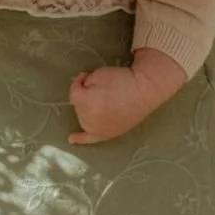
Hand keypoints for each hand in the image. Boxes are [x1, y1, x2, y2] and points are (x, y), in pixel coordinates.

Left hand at [69, 48, 185, 143]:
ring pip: (83, 118)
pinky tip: (71, 140)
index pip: (73, 93)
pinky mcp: (108, 134)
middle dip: (86, 95)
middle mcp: (90, 119)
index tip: (89, 76)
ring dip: (87, 109)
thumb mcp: (97, 75)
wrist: (144, 91)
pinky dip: (80, 140)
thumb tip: (80, 91)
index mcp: (86, 103)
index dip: (80, 81)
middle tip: (103, 89)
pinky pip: (90, 139)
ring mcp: (99, 129)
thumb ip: (81, 84)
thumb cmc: (121, 80)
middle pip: (78, 106)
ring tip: (105, 101)